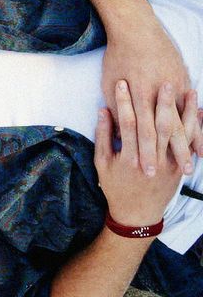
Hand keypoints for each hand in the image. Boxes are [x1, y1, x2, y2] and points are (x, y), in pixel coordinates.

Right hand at [95, 81, 195, 226]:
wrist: (136, 214)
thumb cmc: (116, 187)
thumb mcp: (102, 162)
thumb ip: (103, 136)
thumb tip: (104, 110)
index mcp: (130, 158)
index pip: (128, 124)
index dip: (124, 102)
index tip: (122, 82)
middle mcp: (152, 161)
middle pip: (159, 127)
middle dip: (162, 103)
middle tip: (164, 82)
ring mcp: (168, 165)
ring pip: (179, 135)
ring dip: (186, 112)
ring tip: (190, 91)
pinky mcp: (178, 168)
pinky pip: (189, 146)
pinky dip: (196, 129)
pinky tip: (198, 112)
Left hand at [101, 10, 199, 175]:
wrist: (135, 27)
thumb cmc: (117, 56)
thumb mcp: (109, 84)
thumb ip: (116, 109)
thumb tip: (120, 134)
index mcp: (136, 96)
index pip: (143, 131)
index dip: (146, 153)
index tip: (147, 171)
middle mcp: (156, 94)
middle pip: (166, 130)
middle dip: (172, 154)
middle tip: (179, 175)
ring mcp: (172, 86)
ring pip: (182, 120)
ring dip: (189, 143)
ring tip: (194, 162)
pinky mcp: (182, 79)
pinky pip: (190, 106)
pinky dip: (196, 124)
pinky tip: (200, 138)